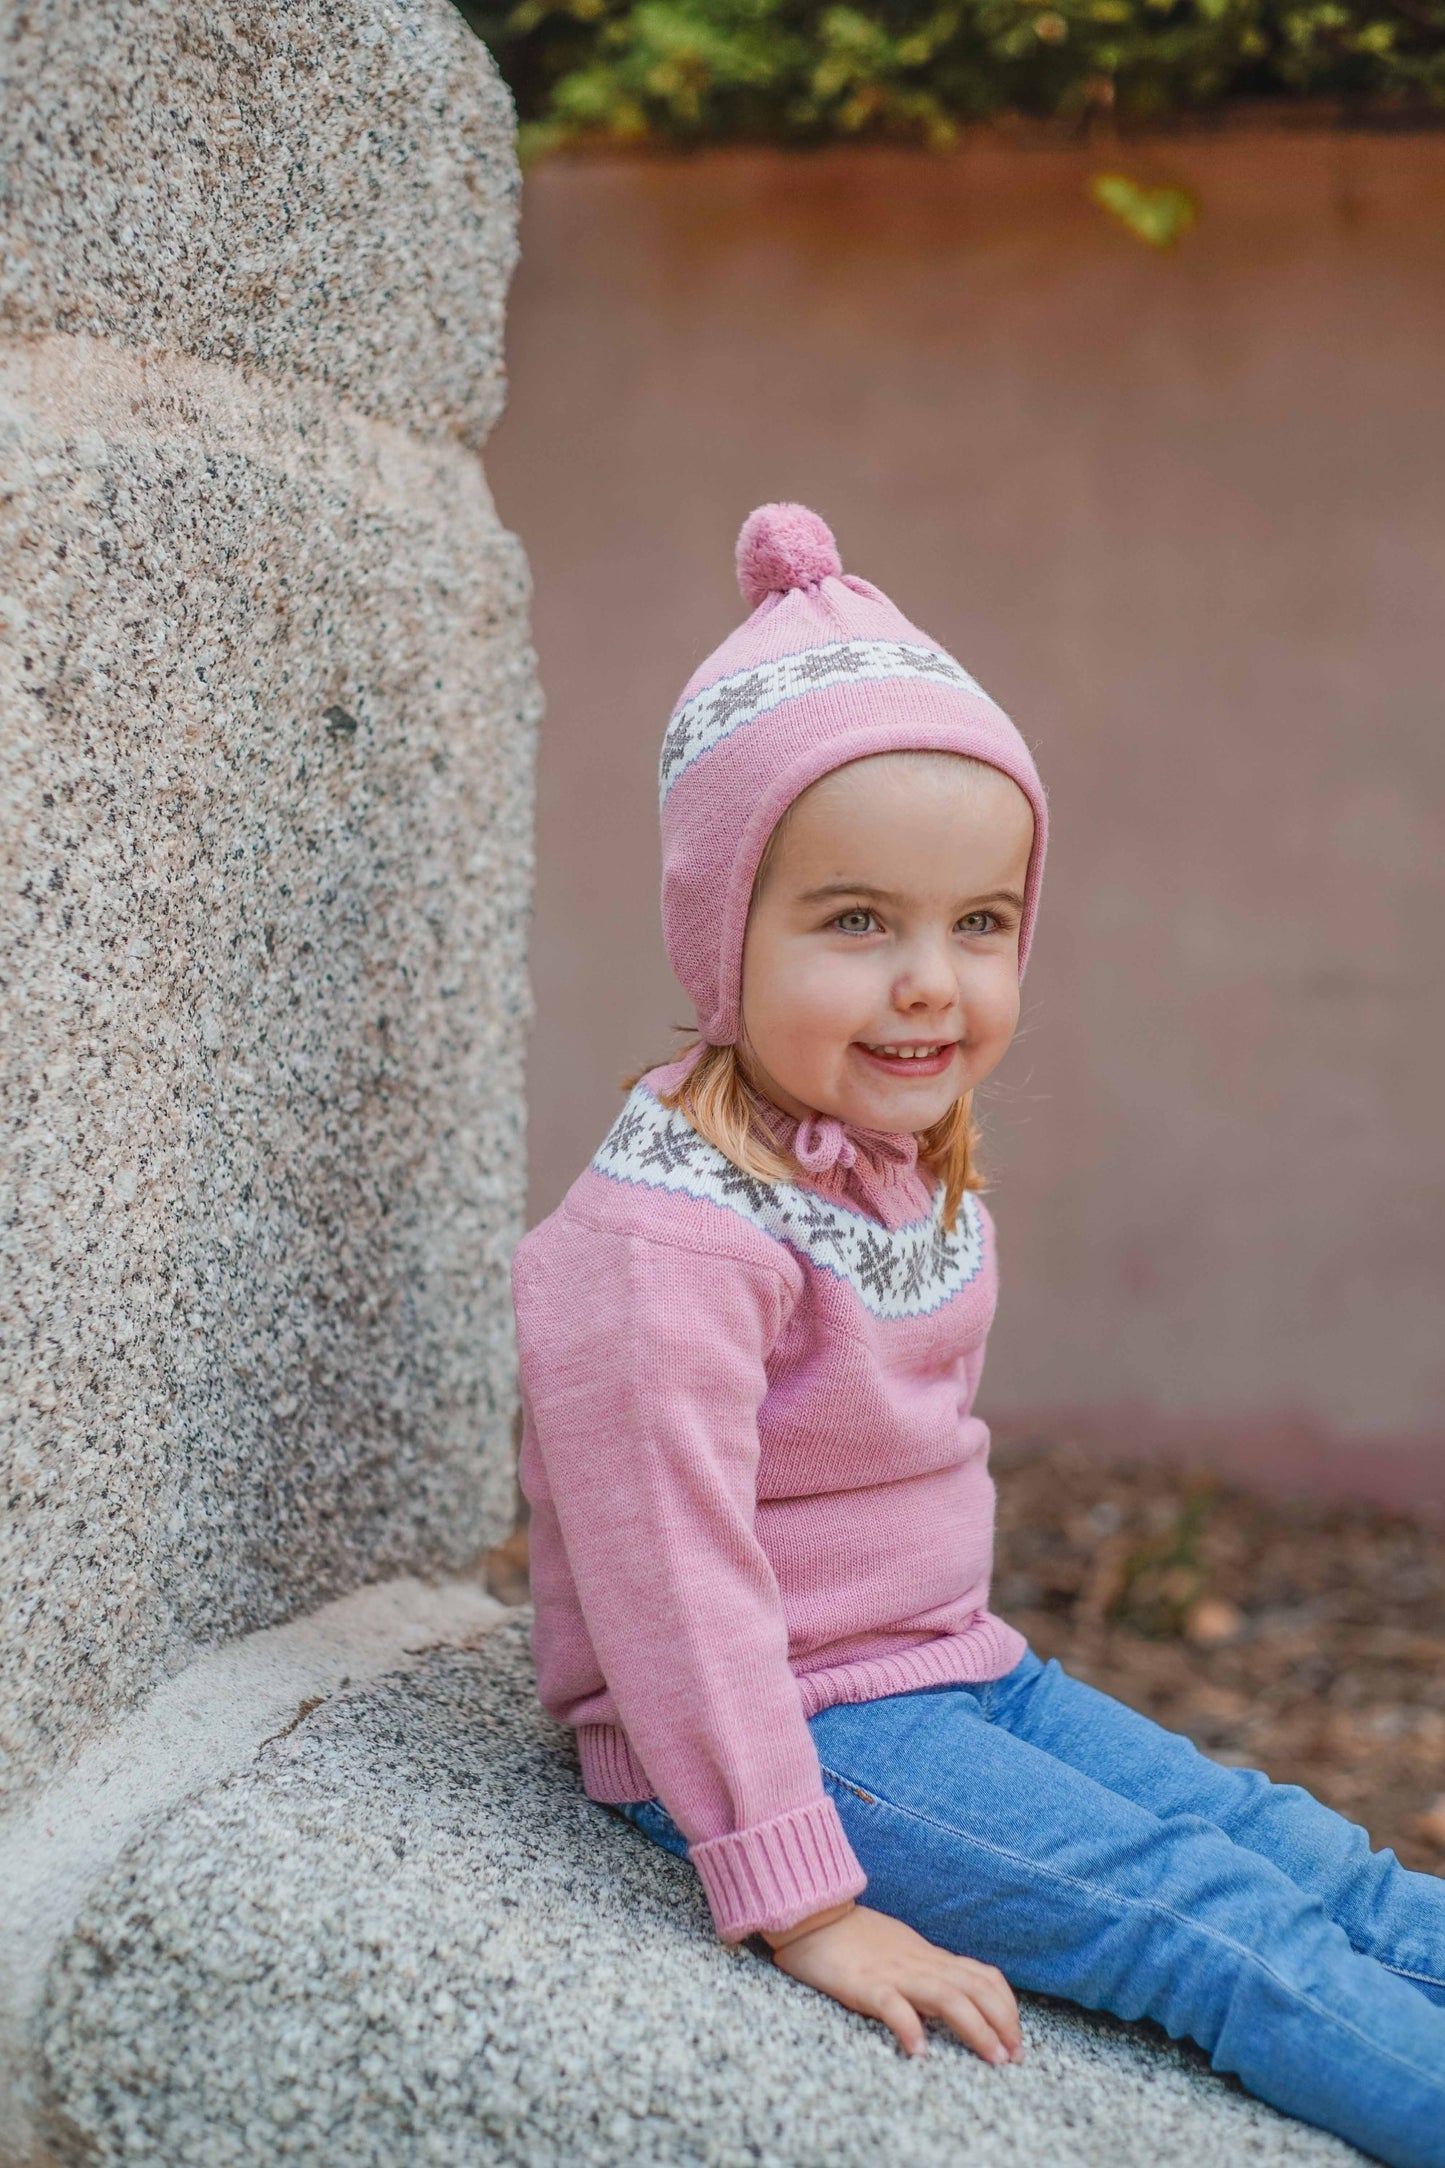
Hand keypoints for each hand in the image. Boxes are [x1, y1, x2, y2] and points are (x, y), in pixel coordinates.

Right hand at [763, 1902, 1023, 2064]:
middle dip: (1004, 2023)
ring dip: (977, 2029)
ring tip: (992, 2058)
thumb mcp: (903, 1951)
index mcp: (929, 1958)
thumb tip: (958, 1996)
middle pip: (976, 1989)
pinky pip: (893, 2005)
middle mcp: (920, 1965)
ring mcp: (894, 1974)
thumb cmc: (855, 1938)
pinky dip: (910, 2027)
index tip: (1017, 2040)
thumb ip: (928, 1970)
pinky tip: (919, 2051)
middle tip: (1014, 2057)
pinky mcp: (865, 1985)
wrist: (813, 1915)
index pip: (983, 1977)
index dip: (1007, 2007)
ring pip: (948, 1998)